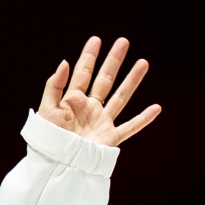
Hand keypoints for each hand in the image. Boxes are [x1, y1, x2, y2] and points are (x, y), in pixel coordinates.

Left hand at [38, 36, 160, 146]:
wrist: (58, 165)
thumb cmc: (49, 140)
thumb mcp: (47, 110)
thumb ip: (55, 86)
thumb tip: (65, 62)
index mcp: (72, 101)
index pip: (82, 74)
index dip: (89, 57)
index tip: (96, 40)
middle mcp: (89, 109)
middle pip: (105, 80)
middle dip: (113, 61)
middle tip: (123, 42)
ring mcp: (101, 122)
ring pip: (121, 97)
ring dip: (132, 80)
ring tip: (143, 63)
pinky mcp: (110, 138)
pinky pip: (130, 127)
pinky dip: (144, 119)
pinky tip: (156, 108)